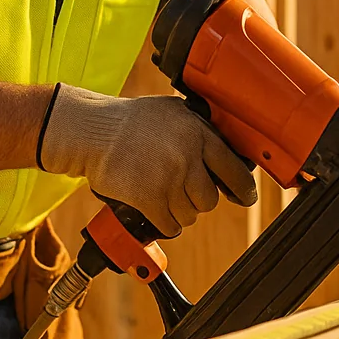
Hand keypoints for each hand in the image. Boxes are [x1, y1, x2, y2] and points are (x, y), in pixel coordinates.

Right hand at [38, 84, 257, 236]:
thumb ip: (200, 129)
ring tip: (162, 193)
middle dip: (198, 200)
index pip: (235, 170)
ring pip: (190, 215)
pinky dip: (164, 223)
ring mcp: (169, 179)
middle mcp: (188, 157)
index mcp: (200, 134)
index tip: (245, 197)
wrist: (93, 131)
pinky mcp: (149, 199)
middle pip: (210, 199)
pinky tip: (155, 210)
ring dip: (178, 211)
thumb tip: (225, 148)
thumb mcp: (175, 111)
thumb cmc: (132, 121)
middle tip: (183, 191)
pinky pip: (169, 226)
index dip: (243, 189)